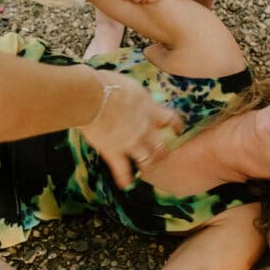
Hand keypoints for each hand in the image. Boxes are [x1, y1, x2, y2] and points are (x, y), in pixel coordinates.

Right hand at [78, 69, 183, 187]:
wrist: (91, 96)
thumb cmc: (107, 84)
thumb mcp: (130, 84)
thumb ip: (137, 95)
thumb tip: (137, 96)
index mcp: (150, 109)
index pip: (171, 119)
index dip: (177, 125)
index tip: (178, 129)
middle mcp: (145, 128)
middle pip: (162, 145)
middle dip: (163, 151)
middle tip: (161, 153)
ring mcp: (131, 142)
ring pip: (147, 160)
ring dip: (147, 165)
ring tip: (146, 168)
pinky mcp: (114, 152)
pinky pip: (122, 170)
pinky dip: (124, 178)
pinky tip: (125, 184)